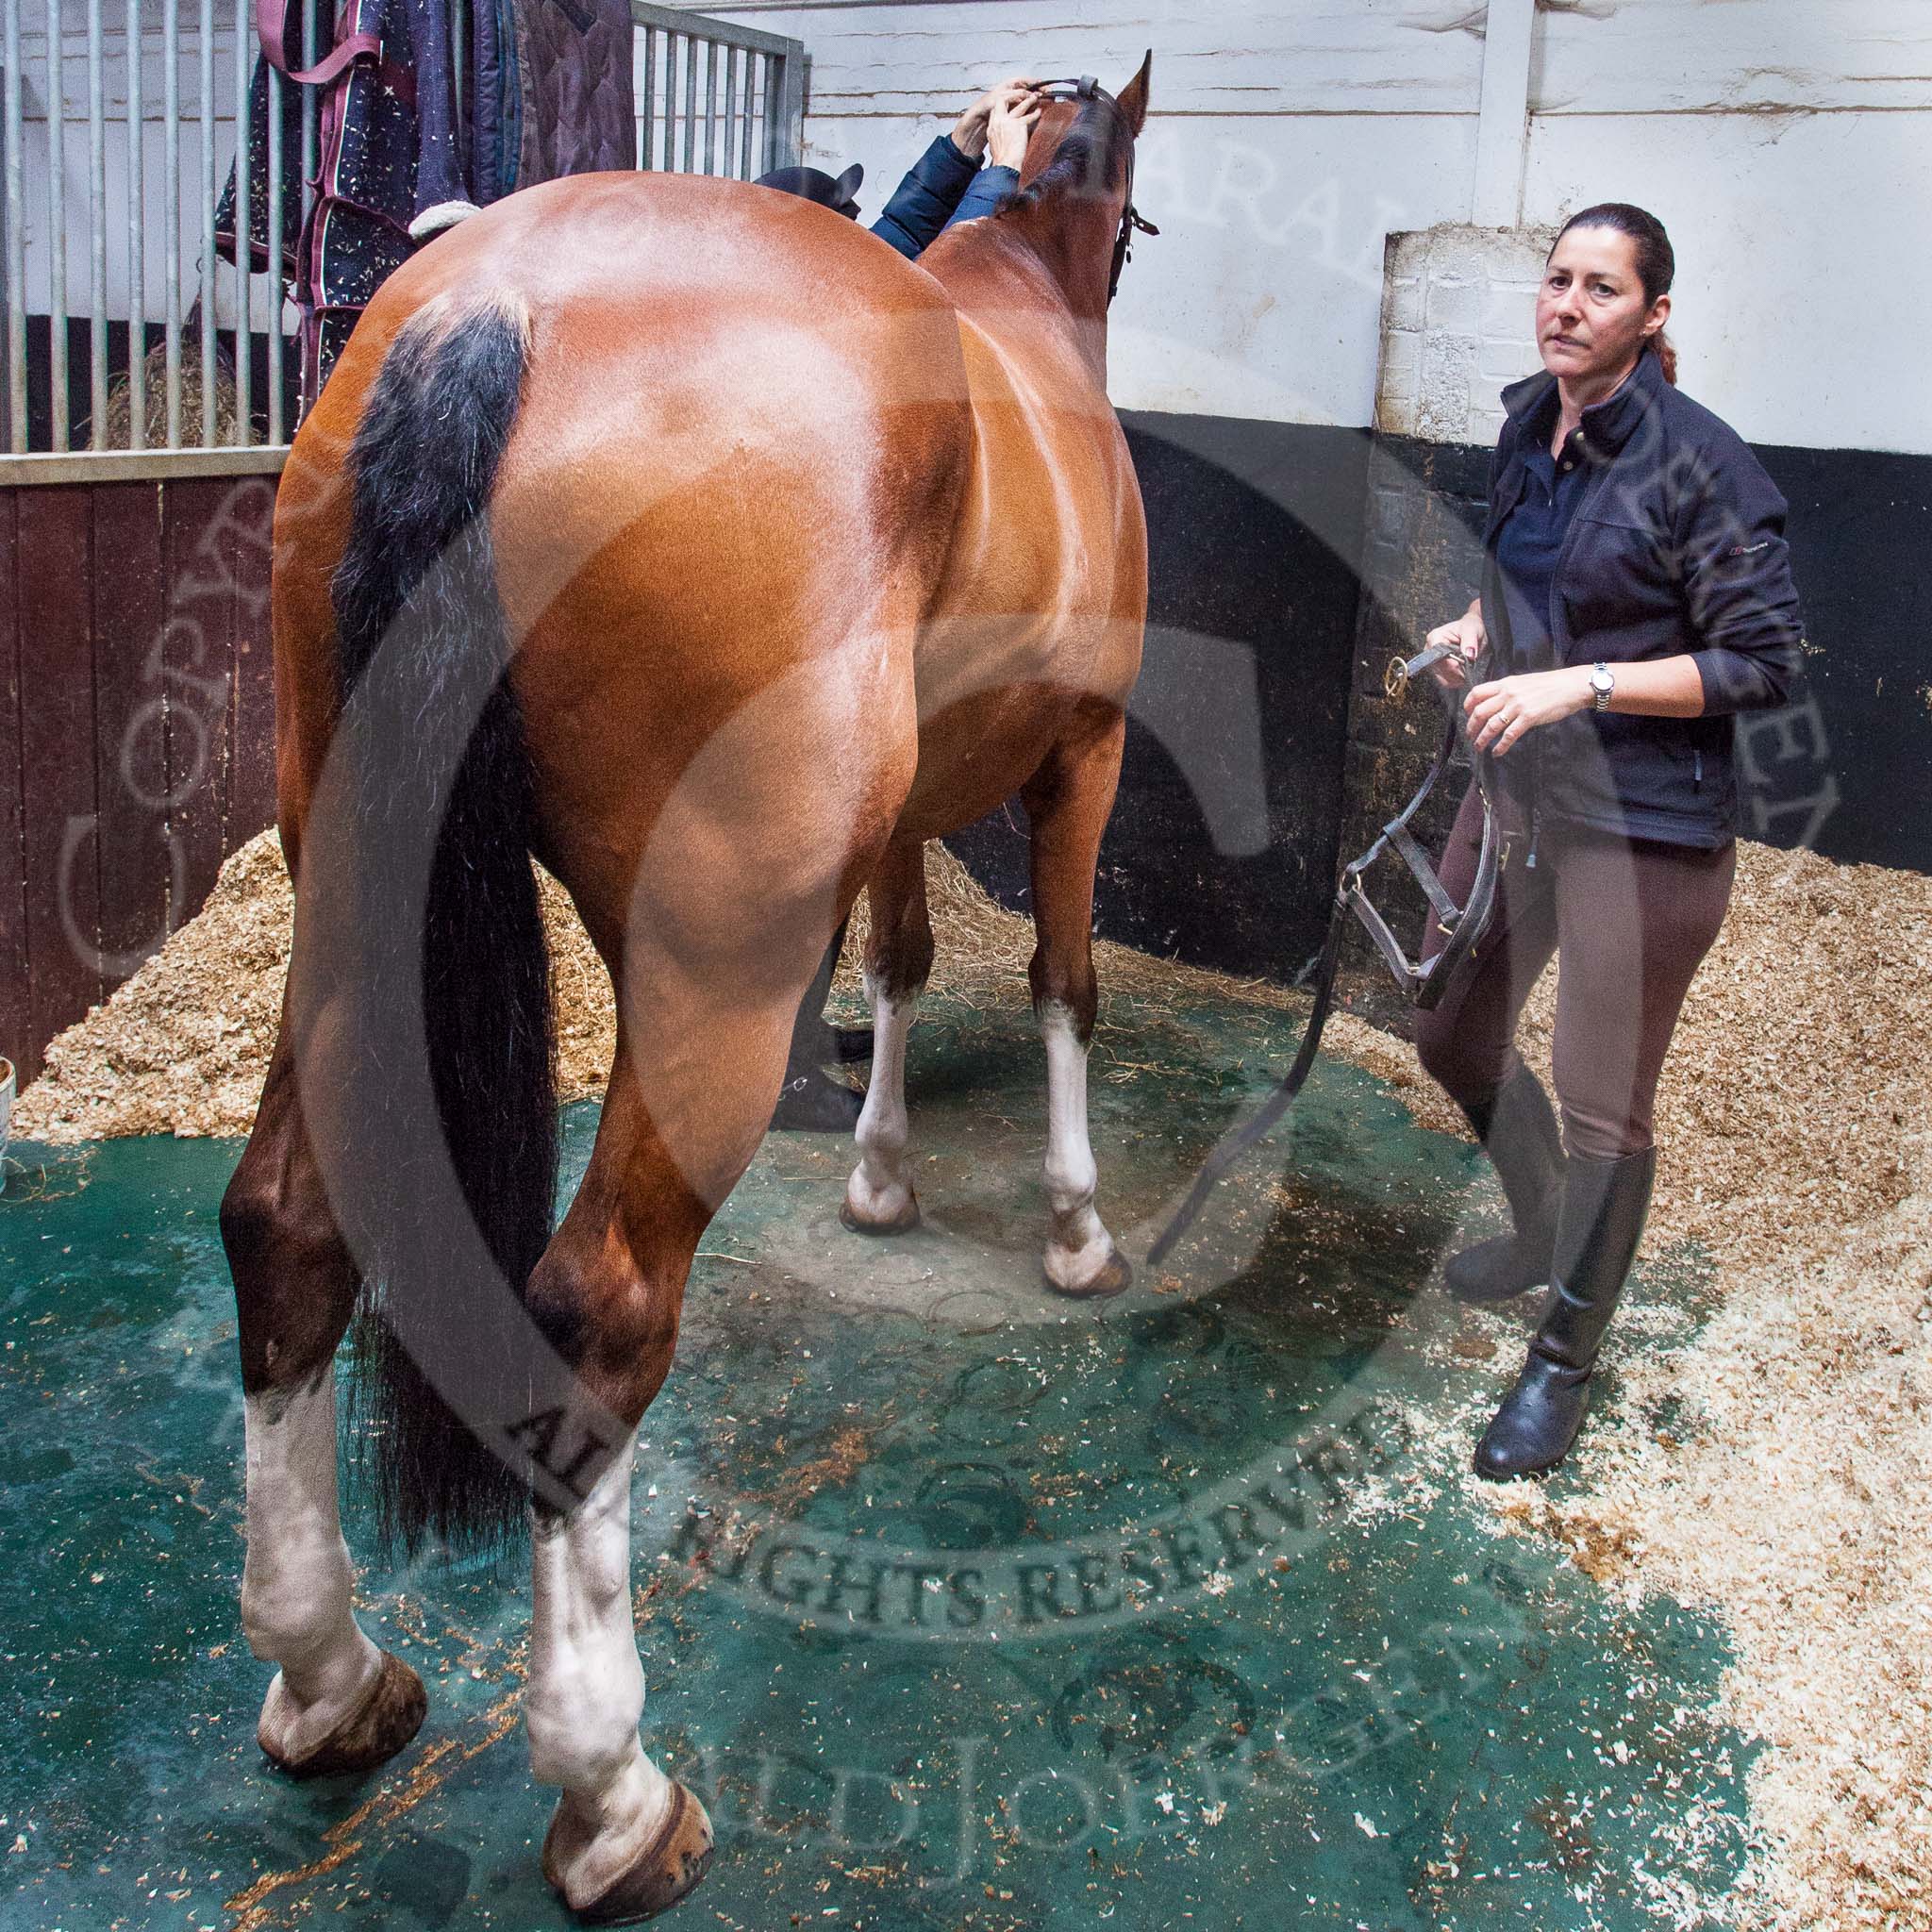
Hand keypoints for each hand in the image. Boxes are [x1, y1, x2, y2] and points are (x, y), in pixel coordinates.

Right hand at [953, 79, 1041, 159]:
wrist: (1005, 165)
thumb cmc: (1003, 160)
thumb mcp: (995, 146)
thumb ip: (998, 137)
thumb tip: (1003, 137)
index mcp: (992, 127)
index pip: (995, 109)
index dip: (1003, 105)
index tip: (1011, 105)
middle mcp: (998, 121)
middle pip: (1002, 100)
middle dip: (1012, 96)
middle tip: (1020, 97)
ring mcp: (1008, 121)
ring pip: (1019, 104)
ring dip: (1027, 100)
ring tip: (1033, 98)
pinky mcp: (1018, 125)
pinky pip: (1029, 115)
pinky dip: (1035, 113)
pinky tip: (1039, 112)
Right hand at [1425, 606, 1486, 689]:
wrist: (1474, 634)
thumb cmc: (1471, 627)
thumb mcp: (1472, 630)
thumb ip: (1470, 641)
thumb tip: (1469, 655)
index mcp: (1434, 638)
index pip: (1438, 658)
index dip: (1451, 664)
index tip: (1465, 664)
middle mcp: (1430, 651)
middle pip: (1438, 670)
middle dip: (1456, 672)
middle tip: (1469, 666)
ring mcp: (1433, 662)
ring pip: (1441, 678)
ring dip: (1457, 678)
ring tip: (1467, 668)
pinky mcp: (1438, 670)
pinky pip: (1445, 682)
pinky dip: (1456, 681)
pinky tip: (1463, 673)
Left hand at [1463, 667, 1594, 754]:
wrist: (1571, 686)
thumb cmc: (1550, 684)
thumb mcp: (1523, 682)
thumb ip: (1508, 691)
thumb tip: (1496, 702)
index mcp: (1505, 683)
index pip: (1477, 692)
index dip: (1468, 706)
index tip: (1467, 716)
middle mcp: (1508, 694)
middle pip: (1480, 712)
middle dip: (1471, 727)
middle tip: (1470, 736)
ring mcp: (1518, 706)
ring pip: (1491, 725)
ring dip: (1482, 739)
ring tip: (1479, 748)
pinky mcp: (1529, 717)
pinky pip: (1509, 735)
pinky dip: (1500, 746)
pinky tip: (1497, 753)